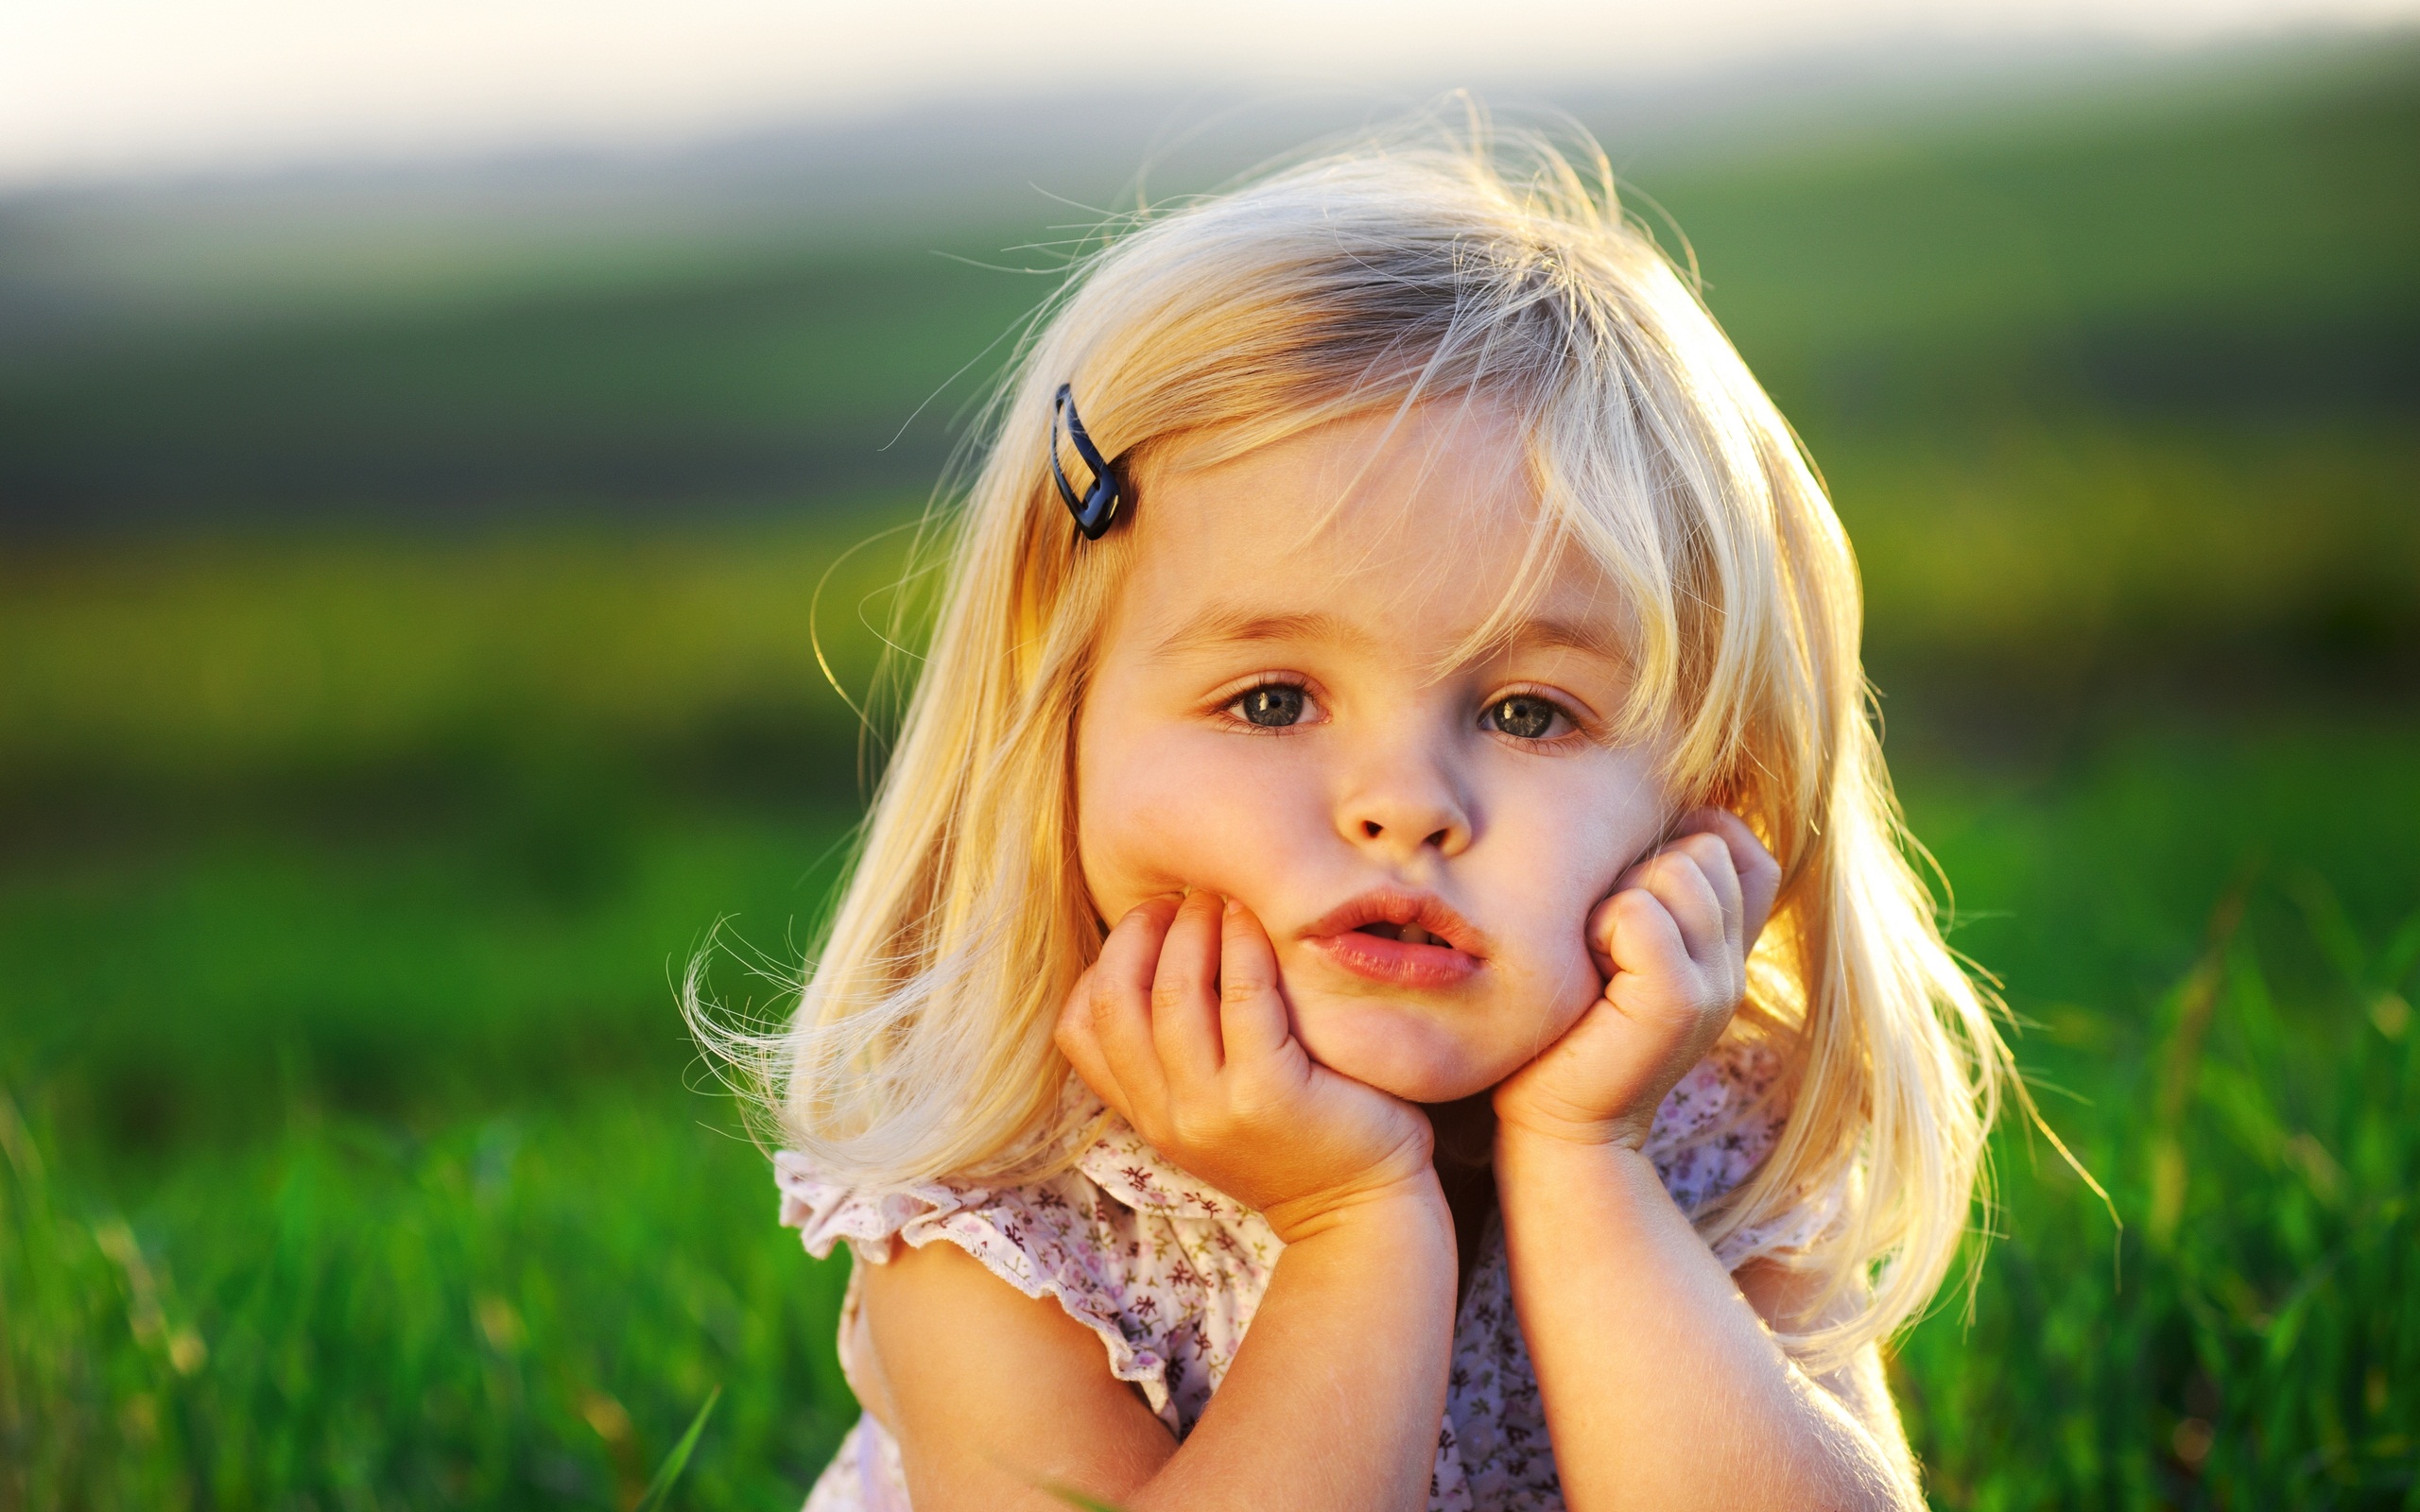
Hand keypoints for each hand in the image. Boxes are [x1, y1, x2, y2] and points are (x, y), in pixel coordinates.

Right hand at [1056, 891, 1437, 1240]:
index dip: (1103, 963)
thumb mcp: (1214, 1110)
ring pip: (1174, 992)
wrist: (1361, 1212)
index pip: (1079, 1030)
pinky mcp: (1269, 1094)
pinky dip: (1244, 948)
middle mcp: (1168, 1116)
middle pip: (1117, 999)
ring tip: (1219, 900)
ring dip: (1193, 929)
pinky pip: (1243, 997)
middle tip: (1181, 897)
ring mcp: (1213, 1110)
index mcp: (1148, 1117)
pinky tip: (1258, 923)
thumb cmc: (1300, 1141)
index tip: (1146, 927)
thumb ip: (1179, 1057)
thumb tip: (1159, 956)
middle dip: (1141, 933)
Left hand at [1493, 808, 1781, 1151]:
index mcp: (1724, 945)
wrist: (1557, 1121)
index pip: (1739, 847)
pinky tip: (1588, 972)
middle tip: (1600, 941)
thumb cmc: (1566, 1023)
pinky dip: (1602, 929)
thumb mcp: (1614, 943)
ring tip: (1595, 956)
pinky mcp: (1683, 1004)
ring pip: (1677, 870)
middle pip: (1705, 845)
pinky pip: (1641, 914)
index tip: (1627, 891)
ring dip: (1617, 899)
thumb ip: (1645, 890)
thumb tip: (1651, 810)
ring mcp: (1718, 984)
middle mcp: (1733, 963)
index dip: (1685, 841)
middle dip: (1638, 871)